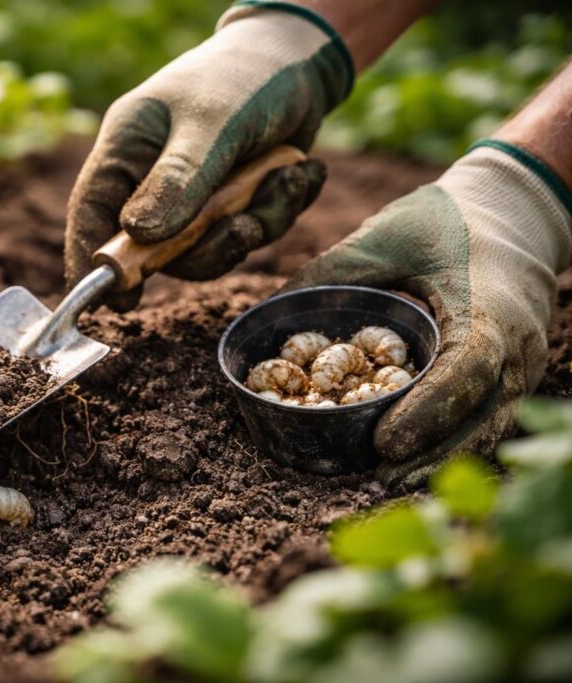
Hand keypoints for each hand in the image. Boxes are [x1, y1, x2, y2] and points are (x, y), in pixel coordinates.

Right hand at [64, 3, 351, 309]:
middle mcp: (150, 180)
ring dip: (255, 224)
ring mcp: (190, 198)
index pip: (92, 212)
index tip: (112, 303)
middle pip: (156, 249)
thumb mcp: (212, 124)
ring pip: (208, 249)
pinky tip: (301, 173)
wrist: (301, 64)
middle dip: (208, 246)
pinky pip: (245, 235)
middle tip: (244, 227)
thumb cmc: (243, 79)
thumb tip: (140, 237)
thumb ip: (178, 180)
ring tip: (290, 179)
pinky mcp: (229, 205)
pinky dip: (279, 211)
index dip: (94, 260)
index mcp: (126, 151)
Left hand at [285, 141, 571, 487]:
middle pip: (482, 416)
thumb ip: (329, 273)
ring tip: (387, 478)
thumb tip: (266, 314)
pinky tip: (412, 458)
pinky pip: (486, 417)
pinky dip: (451, 440)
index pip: (468, 370)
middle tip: (376, 476)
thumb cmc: (444, 219)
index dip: (428, 413)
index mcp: (487, 306)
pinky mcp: (513, 372)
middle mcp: (516, 343)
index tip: (384, 445)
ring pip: (488, 426)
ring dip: (441, 457)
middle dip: (431, 454)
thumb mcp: (384, 235)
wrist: (513, 209)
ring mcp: (522, 363)